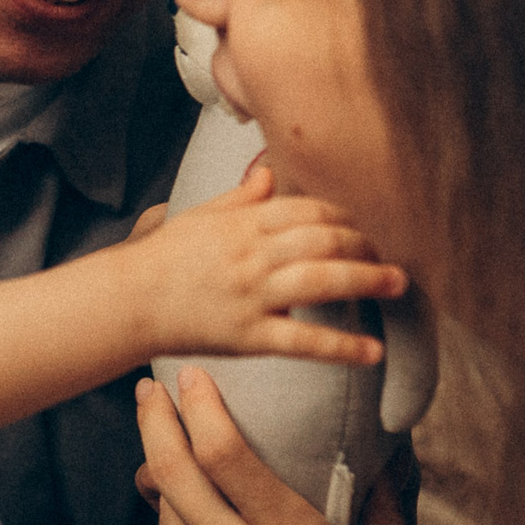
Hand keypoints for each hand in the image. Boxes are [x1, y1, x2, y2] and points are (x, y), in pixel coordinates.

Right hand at [126, 165, 405, 365]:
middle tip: (390, 253)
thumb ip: (239, 197)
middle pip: (325, 240)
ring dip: (368, 281)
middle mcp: (252, 255)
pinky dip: (343, 348)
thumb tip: (269, 173)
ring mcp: (252, 295)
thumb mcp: (199, 217)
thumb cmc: (161, 259)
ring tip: (397, 285)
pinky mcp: (249, 335)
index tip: (363, 226)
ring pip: (323, 281)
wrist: (127, 302)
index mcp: (243, 223)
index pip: (309, 209)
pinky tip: (373, 352)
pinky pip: (304, 340)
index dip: (345, 216)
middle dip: (365, 244)